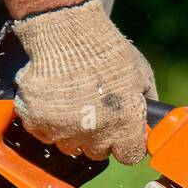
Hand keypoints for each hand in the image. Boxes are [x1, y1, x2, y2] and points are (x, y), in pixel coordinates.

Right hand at [11, 0, 155, 165]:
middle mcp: (96, 134)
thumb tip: (150, 122)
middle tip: (94, 111)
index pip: (129, 156)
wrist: (67, 32)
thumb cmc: (107, 51)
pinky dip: (46, 121)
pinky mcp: (38, 120)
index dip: (126, 145)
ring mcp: (64, 129)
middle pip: (98, 153)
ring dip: (71, 130)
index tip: (122, 134)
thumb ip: (147, 104)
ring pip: (69, 145)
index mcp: (125, 125)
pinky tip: (53, 99)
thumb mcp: (141, 75)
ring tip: (72, 101)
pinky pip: (43, 133)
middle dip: (98, 136)